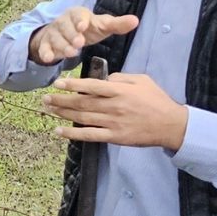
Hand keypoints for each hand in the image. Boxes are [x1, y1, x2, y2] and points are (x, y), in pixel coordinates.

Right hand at [29, 7, 139, 64]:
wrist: (66, 35)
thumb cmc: (88, 30)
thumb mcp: (102, 26)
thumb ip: (117, 24)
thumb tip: (136, 20)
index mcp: (78, 14)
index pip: (78, 14)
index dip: (80, 20)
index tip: (83, 27)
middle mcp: (63, 21)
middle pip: (65, 26)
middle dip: (71, 35)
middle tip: (79, 44)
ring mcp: (53, 32)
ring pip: (55, 38)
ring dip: (62, 45)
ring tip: (71, 53)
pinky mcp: (45, 43)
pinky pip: (43, 47)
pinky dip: (45, 52)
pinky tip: (49, 58)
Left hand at [46, 72, 188, 150]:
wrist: (171, 125)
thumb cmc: (156, 100)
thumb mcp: (142, 81)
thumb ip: (120, 78)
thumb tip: (103, 78)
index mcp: (120, 91)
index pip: (91, 86)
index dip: (72, 85)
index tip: (57, 83)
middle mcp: (114, 107)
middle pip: (82, 102)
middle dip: (61, 100)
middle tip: (45, 97)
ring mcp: (113, 123)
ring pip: (82, 117)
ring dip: (62, 113)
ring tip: (48, 109)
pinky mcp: (114, 137)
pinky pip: (89, 135)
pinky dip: (72, 134)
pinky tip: (59, 131)